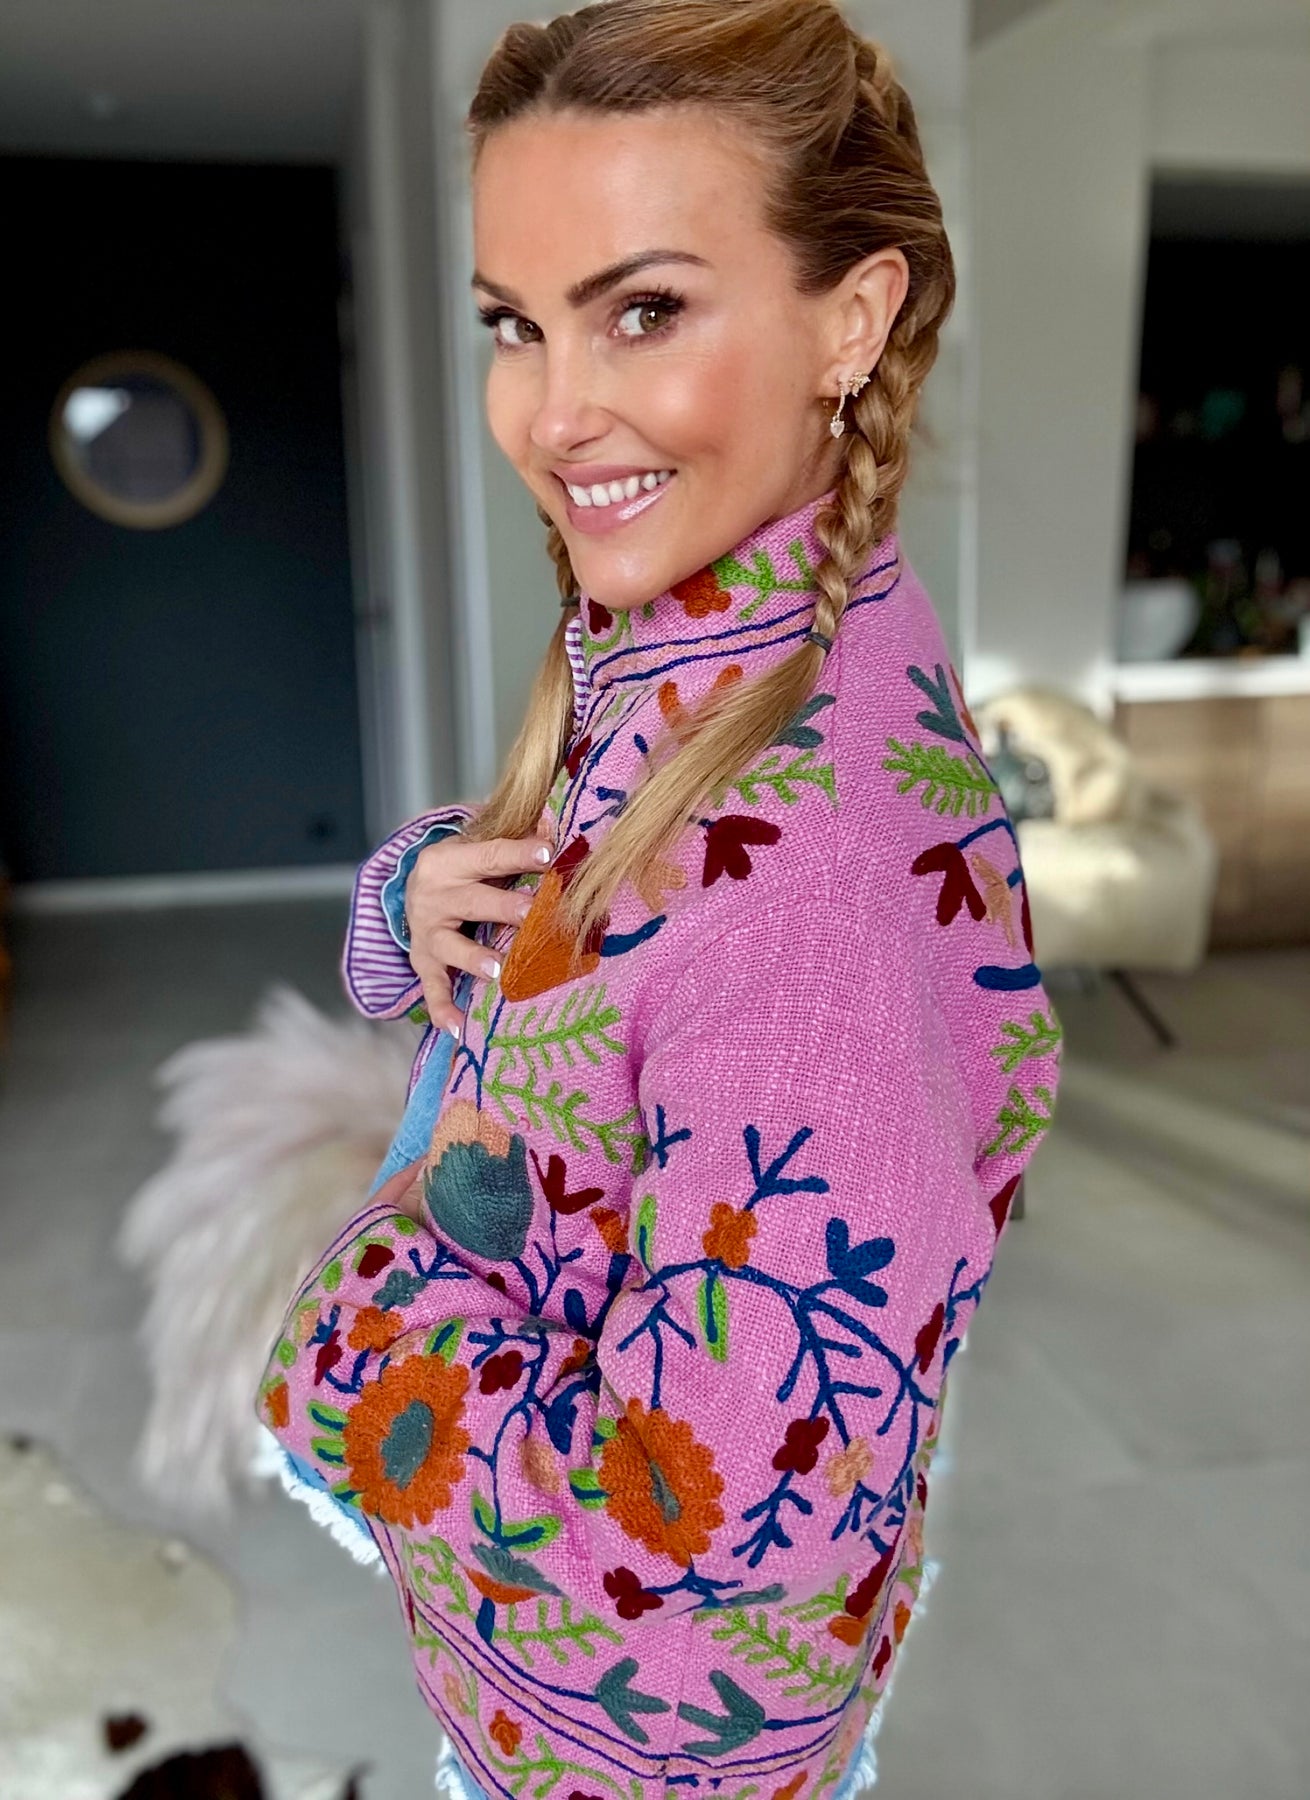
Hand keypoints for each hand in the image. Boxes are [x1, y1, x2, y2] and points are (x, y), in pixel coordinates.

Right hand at [404, 826, 553, 1036]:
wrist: (412, 893)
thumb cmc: (461, 871)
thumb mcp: (477, 849)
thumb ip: (512, 840)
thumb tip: (552, 823)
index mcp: (447, 861)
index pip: (488, 855)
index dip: (518, 854)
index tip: (548, 853)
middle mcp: (432, 896)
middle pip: (472, 902)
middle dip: (503, 908)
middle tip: (532, 914)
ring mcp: (425, 933)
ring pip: (450, 946)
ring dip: (474, 958)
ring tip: (498, 971)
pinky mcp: (422, 962)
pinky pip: (432, 988)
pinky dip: (443, 1008)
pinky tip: (458, 1028)